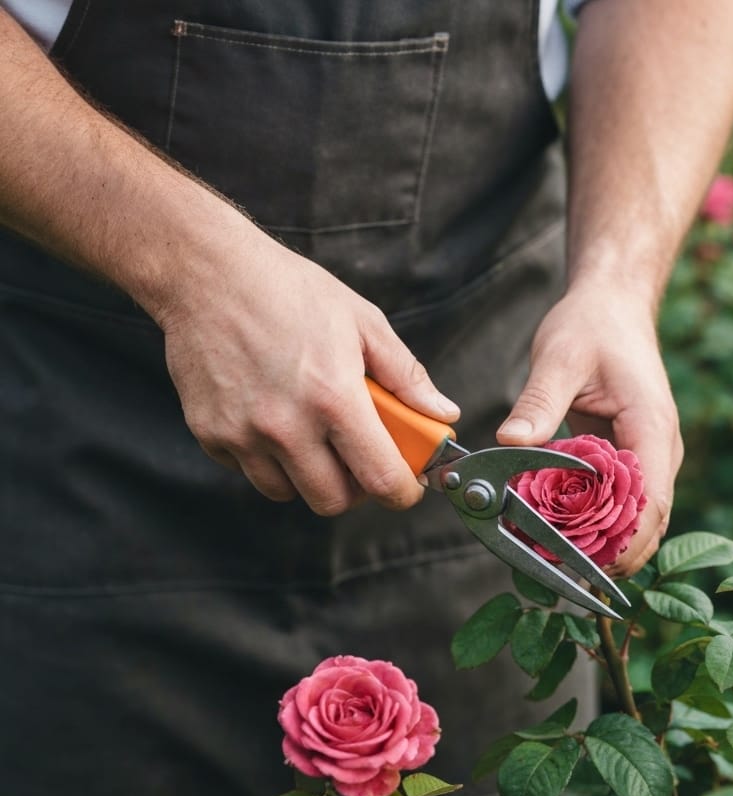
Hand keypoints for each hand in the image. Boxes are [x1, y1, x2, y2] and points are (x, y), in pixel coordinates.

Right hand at [160, 230, 458, 514]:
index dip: (402, 492)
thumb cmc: (290, 291)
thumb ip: (407, 376)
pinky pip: (250, 472)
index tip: (406, 486)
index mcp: (334, 398)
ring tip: (314, 436)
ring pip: (288, 493)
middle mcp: (287, 426)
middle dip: (355, 488)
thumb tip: (443, 414)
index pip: (380, 479)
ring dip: (309, 477)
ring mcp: (243, 434)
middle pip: (333, 501)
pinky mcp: (211, 434)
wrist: (205, 272)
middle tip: (358, 459)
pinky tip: (273, 421)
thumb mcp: (363, 322)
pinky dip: (268, 460)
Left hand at [497, 281, 682, 575]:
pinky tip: (565, 535)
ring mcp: (650, 455)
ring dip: (608, 543)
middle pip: (649, 521)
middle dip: (615, 553)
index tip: (592, 566)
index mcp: (650, 426)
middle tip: (566, 574)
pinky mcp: (632, 457)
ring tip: (563, 564)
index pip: (651, 500)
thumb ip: (538, 403)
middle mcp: (659, 448)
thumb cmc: (590, 326)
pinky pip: (622, 502)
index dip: (626, 541)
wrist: (612, 306)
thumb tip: (508, 442)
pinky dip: (600, 523)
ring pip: (640, 517)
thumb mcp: (558, 357)